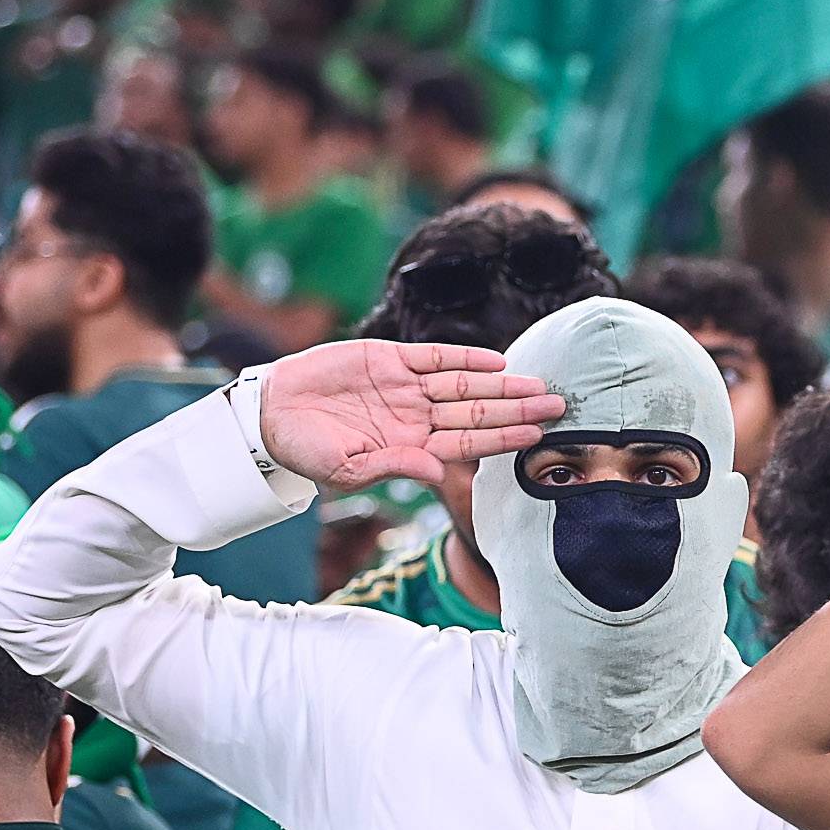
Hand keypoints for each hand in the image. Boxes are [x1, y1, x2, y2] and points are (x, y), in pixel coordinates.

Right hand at [259, 340, 565, 490]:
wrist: (271, 414)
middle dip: (517, 409)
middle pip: (478, 413)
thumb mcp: (347, 469)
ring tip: (537, 383)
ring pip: (464, 385)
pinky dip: (464, 358)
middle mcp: (417, 418)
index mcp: (412, 448)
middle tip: (558, 405)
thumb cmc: (306, 451)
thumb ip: (393, 467)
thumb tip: (436, 472)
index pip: (469, 444)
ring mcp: (406, 388)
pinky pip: (434, 357)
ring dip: (501, 384)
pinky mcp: (389, 360)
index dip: (503, 438)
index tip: (537, 436)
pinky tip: (495, 360)